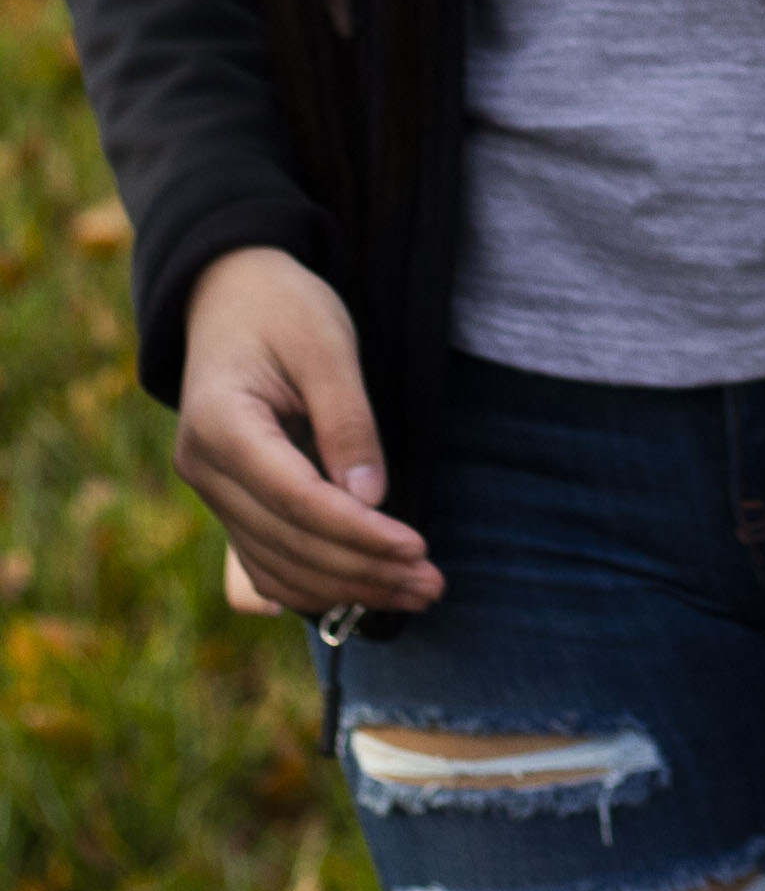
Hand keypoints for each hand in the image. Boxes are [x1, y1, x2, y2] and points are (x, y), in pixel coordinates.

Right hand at [176, 247, 438, 617]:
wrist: (231, 298)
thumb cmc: (284, 309)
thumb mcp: (326, 344)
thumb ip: (347, 420)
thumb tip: (372, 499)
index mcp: (220, 425)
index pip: (295, 498)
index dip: (357, 532)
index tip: (417, 548)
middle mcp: (204, 469)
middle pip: (287, 542)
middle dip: (362, 570)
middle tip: (433, 584)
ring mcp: (211, 490)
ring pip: (275, 563)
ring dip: (345, 587)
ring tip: (416, 592)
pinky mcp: (230, 500)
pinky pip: (265, 558)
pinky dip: (313, 582)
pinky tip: (363, 592)